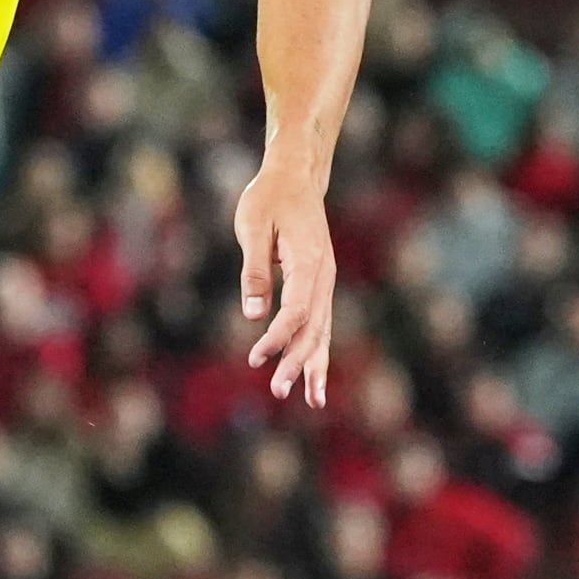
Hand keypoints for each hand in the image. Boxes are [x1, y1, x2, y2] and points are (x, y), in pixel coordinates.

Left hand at [232, 152, 340, 409]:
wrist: (294, 177)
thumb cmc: (268, 198)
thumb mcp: (253, 227)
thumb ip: (254, 271)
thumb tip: (255, 314)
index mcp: (309, 261)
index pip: (296, 310)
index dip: (278, 337)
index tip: (257, 357)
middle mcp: (324, 275)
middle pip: (313, 326)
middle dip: (297, 361)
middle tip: (277, 390)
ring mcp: (325, 281)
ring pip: (323, 329)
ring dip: (314, 364)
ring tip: (312, 401)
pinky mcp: (319, 284)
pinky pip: (320, 323)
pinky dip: (318, 350)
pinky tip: (314, 378)